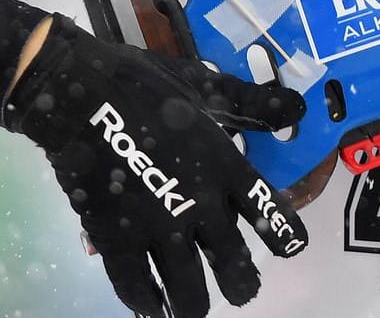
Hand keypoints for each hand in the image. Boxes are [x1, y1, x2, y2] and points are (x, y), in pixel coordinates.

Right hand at [4, 15, 307, 317]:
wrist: (82, 95)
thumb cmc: (146, 85)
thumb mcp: (206, 85)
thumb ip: (251, 103)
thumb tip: (298, 109)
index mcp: (224, 166)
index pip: (267, 210)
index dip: (284, 234)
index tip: (292, 249)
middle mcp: (200, 204)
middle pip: (232, 263)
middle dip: (241, 285)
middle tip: (242, 293)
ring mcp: (158, 227)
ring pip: (187, 288)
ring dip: (194, 305)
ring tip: (194, 310)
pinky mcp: (117, 240)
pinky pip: (135, 286)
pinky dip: (145, 303)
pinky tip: (150, 308)